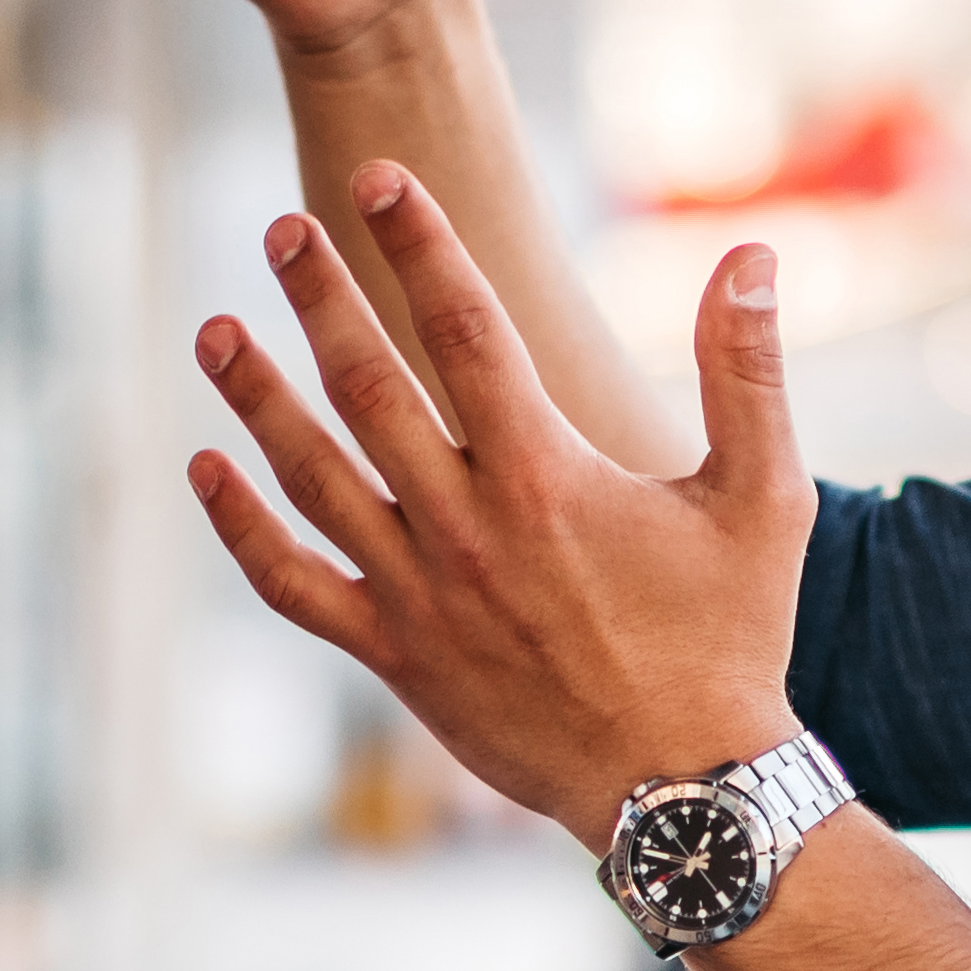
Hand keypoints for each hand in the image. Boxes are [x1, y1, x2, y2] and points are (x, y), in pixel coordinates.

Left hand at [186, 164, 811, 841]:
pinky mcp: (394, 655)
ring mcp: (418, 595)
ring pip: (312, 476)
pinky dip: (240, 526)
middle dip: (319, 298)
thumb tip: (751, 253)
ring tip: (214, 330)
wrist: (684, 791)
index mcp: (547, 476)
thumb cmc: (733, 641)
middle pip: (367, 385)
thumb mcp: (764, 500)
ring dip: (257, 396)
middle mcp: (467, 527)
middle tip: (280, 230)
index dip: (417, 243)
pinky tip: (206, 467)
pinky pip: (291, 584)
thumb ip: (749, 371)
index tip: (377, 180)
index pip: (464, 328)